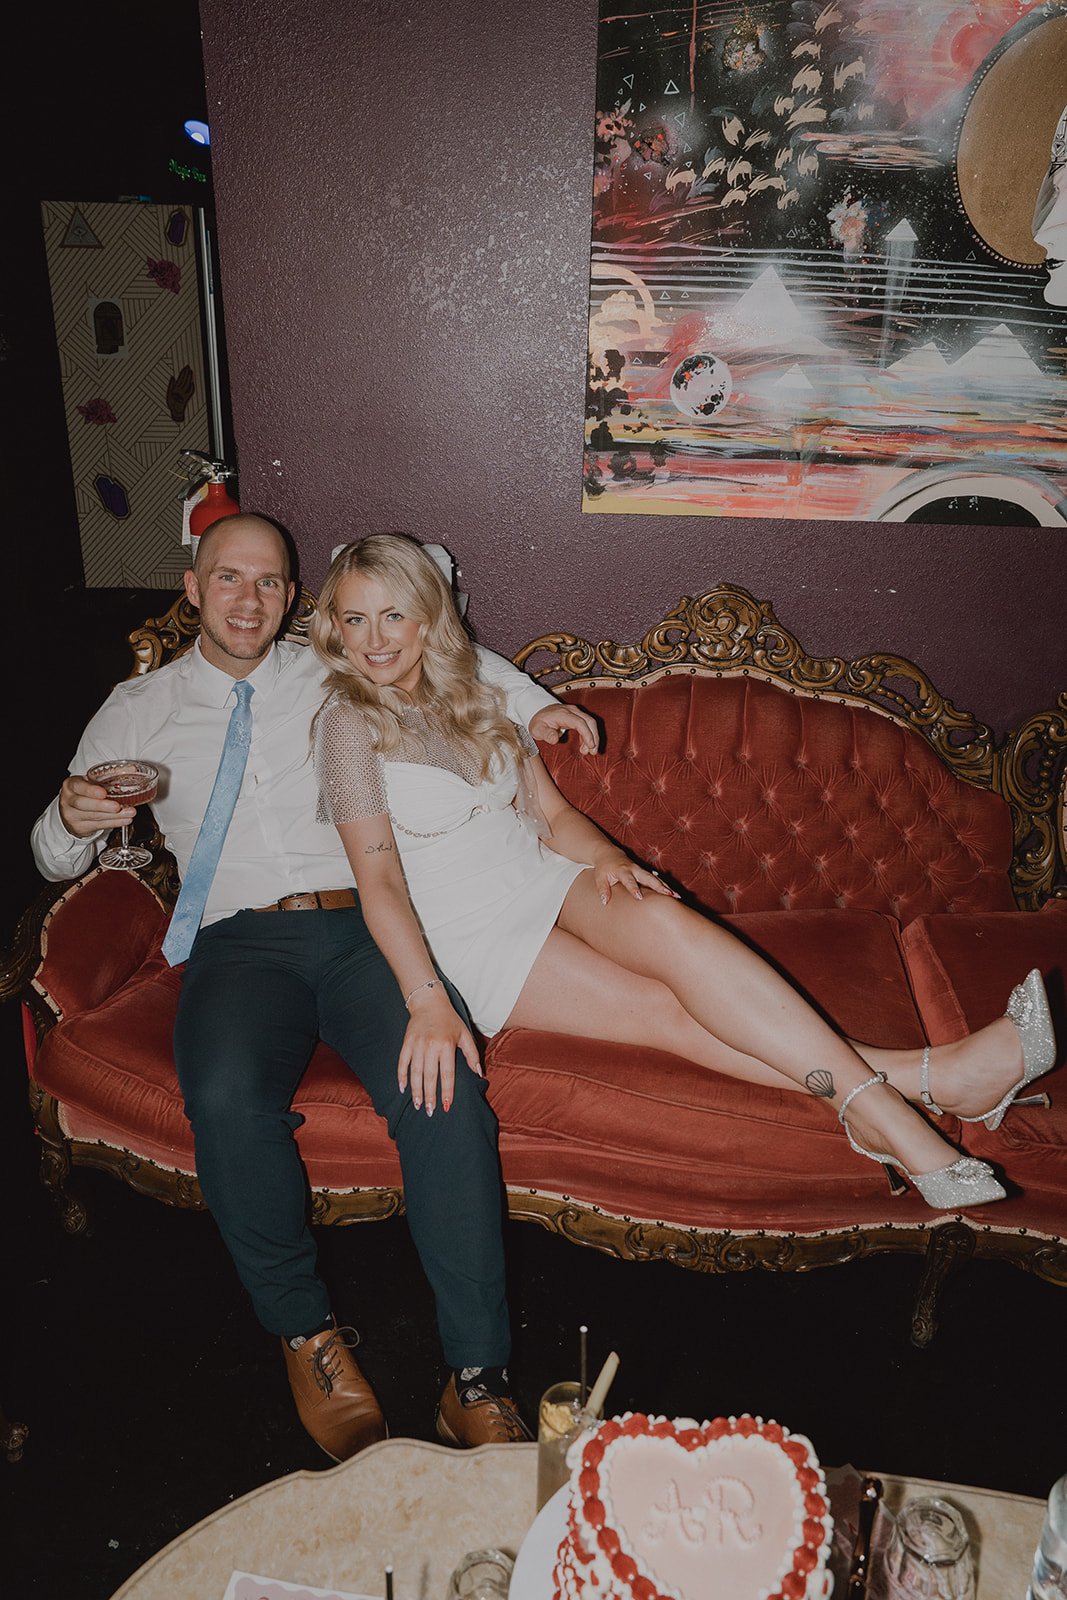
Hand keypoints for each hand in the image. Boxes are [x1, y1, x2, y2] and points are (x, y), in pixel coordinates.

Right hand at [59, 774, 134, 838]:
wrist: (72, 810)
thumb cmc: (85, 792)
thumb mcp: (91, 781)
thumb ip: (108, 775)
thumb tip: (132, 768)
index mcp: (71, 785)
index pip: (78, 787)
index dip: (90, 790)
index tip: (103, 792)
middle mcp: (68, 800)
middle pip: (83, 804)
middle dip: (102, 806)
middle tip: (117, 806)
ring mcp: (72, 816)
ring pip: (93, 817)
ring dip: (114, 816)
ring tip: (129, 812)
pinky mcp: (80, 827)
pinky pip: (98, 825)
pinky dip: (114, 823)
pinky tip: (125, 820)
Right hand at [398, 989, 481, 1114]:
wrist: (429, 1002)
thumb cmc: (450, 1020)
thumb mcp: (465, 1034)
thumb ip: (472, 1054)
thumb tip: (479, 1073)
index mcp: (447, 1045)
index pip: (447, 1073)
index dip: (446, 1091)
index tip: (446, 1106)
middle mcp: (431, 1046)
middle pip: (429, 1076)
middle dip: (430, 1096)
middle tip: (430, 1111)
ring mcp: (417, 1044)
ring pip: (415, 1072)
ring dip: (415, 1090)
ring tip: (418, 1105)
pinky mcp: (406, 1043)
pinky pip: (402, 1062)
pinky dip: (401, 1076)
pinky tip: (402, 1088)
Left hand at [529, 704, 598, 754]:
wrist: (537, 711)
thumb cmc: (538, 721)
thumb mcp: (537, 729)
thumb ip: (546, 734)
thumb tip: (555, 740)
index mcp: (563, 714)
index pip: (580, 723)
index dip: (587, 734)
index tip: (590, 746)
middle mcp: (572, 711)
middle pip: (589, 721)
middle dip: (594, 737)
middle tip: (593, 751)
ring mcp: (575, 712)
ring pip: (590, 722)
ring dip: (593, 737)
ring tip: (589, 751)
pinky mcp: (576, 715)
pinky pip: (587, 724)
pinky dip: (589, 735)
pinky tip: (586, 745)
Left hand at [593, 855, 679, 906]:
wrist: (609, 854)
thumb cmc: (604, 868)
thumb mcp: (600, 878)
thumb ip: (602, 889)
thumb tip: (605, 902)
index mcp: (622, 870)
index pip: (629, 880)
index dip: (634, 888)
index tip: (639, 897)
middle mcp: (634, 869)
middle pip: (649, 878)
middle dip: (659, 886)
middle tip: (669, 895)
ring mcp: (641, 871)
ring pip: (656, 879)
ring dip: (666, 887)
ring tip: (677, 896)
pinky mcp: (645, 873)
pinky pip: (657, 880)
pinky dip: (666, 887)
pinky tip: (675, 895)